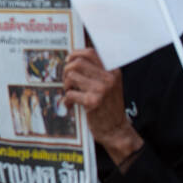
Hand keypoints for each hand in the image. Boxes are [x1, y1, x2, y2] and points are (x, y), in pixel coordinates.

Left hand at [62, 48, 142, 164]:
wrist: (116, 129)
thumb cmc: (108, 107)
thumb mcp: (109, 85)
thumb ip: (97, 72)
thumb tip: (74, 59)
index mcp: (113, 71)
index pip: (91, 52)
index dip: (75, 54)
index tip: (68, 60)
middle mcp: (109, 78)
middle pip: (78, 63)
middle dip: (67, 70)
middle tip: (67, 81)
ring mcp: (101, 89)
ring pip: (72, 76)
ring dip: (66, 85)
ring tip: (70, 93)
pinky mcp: (92, 101)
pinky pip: (70, 94)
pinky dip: (67, 100)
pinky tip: (71, 105)